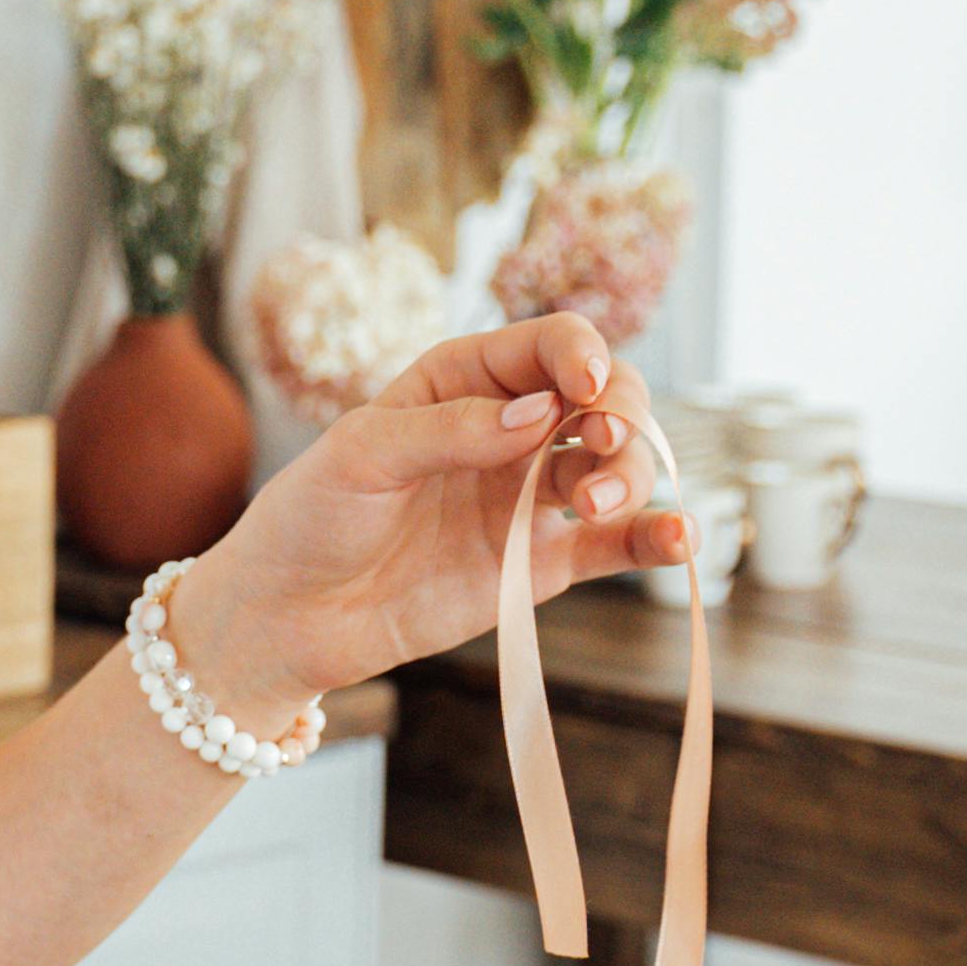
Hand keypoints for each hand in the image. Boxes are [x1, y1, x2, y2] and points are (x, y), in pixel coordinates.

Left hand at [193, 315, 691, 704]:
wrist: (284, 619)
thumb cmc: (309, 518)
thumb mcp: (360, 456)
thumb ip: (447, 430)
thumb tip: (541, 414)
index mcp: (465, 380)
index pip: (551, 346)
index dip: (582, 358)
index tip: (585, 392)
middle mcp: (511, 431)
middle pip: (606, 400)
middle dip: (622, 414)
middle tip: (605, 447)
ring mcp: (530, 498)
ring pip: (618, 468)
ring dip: (632, 475)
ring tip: (599, 504)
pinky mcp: (539, 565)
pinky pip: (614, 546)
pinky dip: (654, 538)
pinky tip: (681, 536)